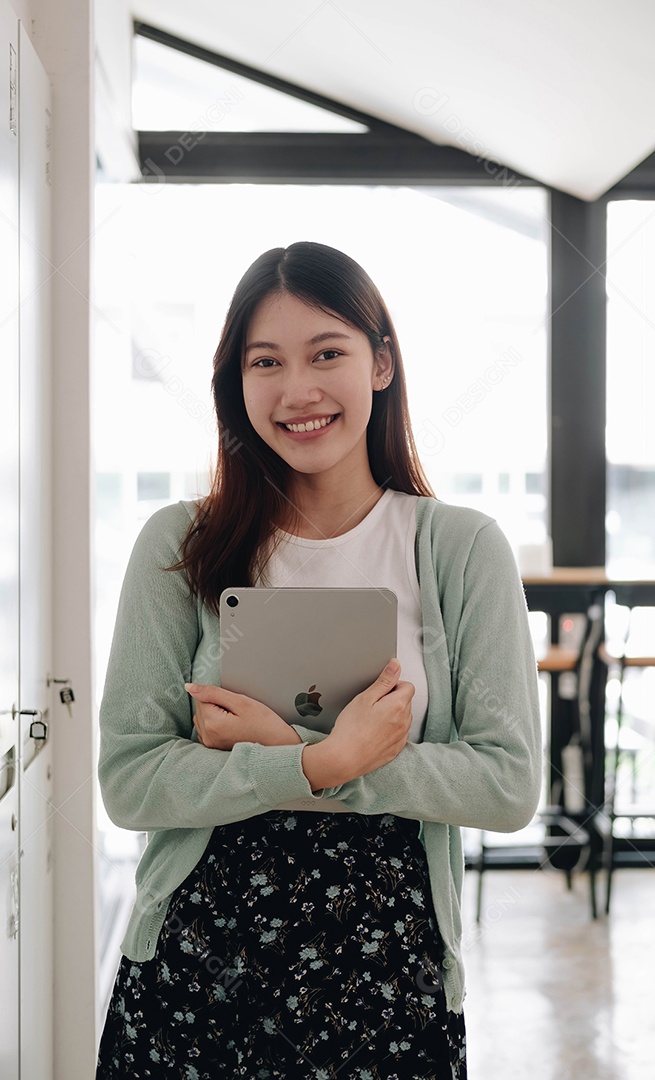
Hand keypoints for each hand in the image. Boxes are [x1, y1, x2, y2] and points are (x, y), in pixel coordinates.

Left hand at [185, 683, 301, 749]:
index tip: (234, 703)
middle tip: (238, 711)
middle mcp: (207, 737)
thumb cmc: (264, 723)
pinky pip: (206, 728)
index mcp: (212, 724)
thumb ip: (213, 693)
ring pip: (202, 717)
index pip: (202, 697)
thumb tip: (189, 687)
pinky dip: (215, 723)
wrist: (278, 745)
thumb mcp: (241, 702)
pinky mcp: (214, 747)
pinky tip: (232, 725)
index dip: (219, 695)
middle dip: (216, 704)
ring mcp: (210, 744)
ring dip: (215, 713)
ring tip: (236, 719)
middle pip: (201, 708)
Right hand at [301, 659, 413, 789]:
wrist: (344, 759)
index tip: (380, 691)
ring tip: (370, 720)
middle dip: (392, 699)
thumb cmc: (351, 728)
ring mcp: (401, 737)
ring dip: (392, 715)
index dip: (393, 685)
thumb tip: (396, 665)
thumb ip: (384, 680)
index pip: (408, 686)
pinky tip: (373, 733)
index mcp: (398, 705)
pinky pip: (398, 734)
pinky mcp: (395, 750)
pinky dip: (389, 731)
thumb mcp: (365, 698)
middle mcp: (404, 722)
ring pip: (402, 718)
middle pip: (405, 702)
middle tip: (371, 705)